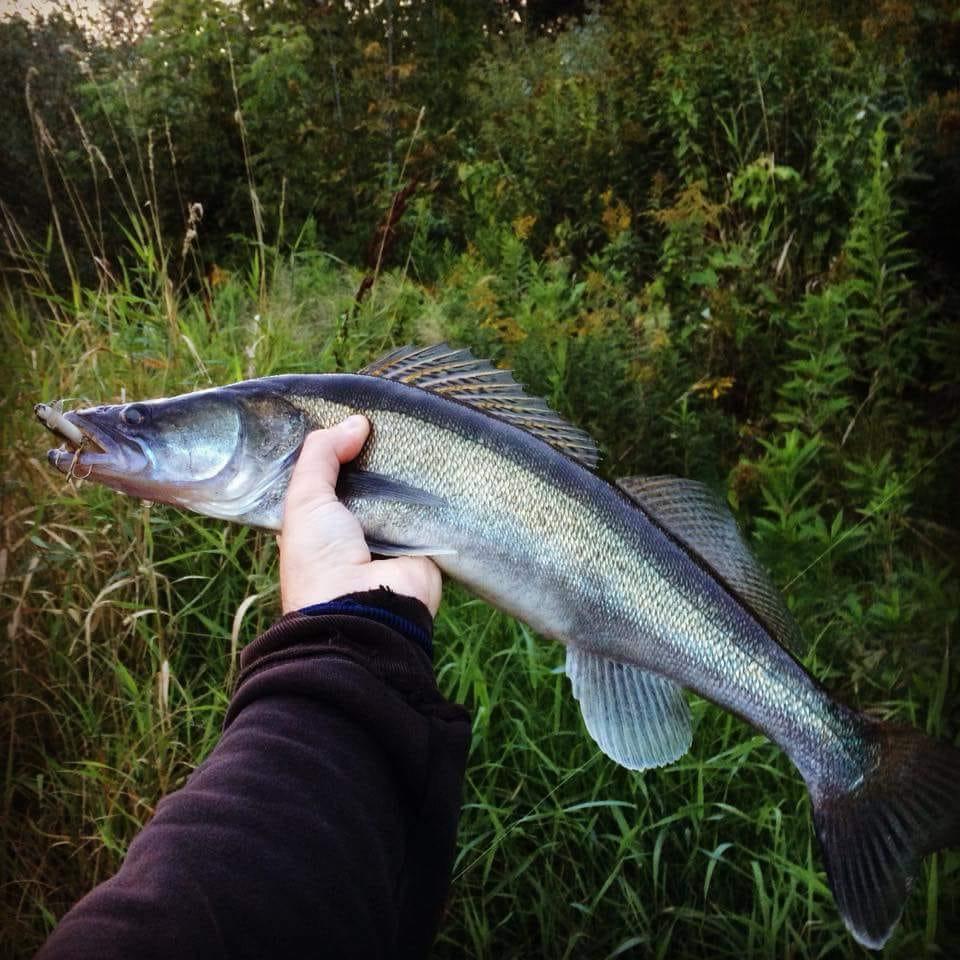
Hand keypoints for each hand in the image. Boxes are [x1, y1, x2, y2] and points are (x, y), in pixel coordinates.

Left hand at [279, 416, 442, 615]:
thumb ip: (321, 456)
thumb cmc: (321, 559)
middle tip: (394, 415)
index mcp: (320, 522)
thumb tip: (356, 422)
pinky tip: (446, 457)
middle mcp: (356, 528)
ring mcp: (393, 536)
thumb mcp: (305, 500)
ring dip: (410, 469)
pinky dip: (438, 489)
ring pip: (403, 491)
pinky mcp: (427, 543)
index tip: (354, 413)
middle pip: (371, 480)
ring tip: (422, 427)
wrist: (365, 611)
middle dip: (379, 453)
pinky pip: (434, 508)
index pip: (331, 476)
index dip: (340, 448)